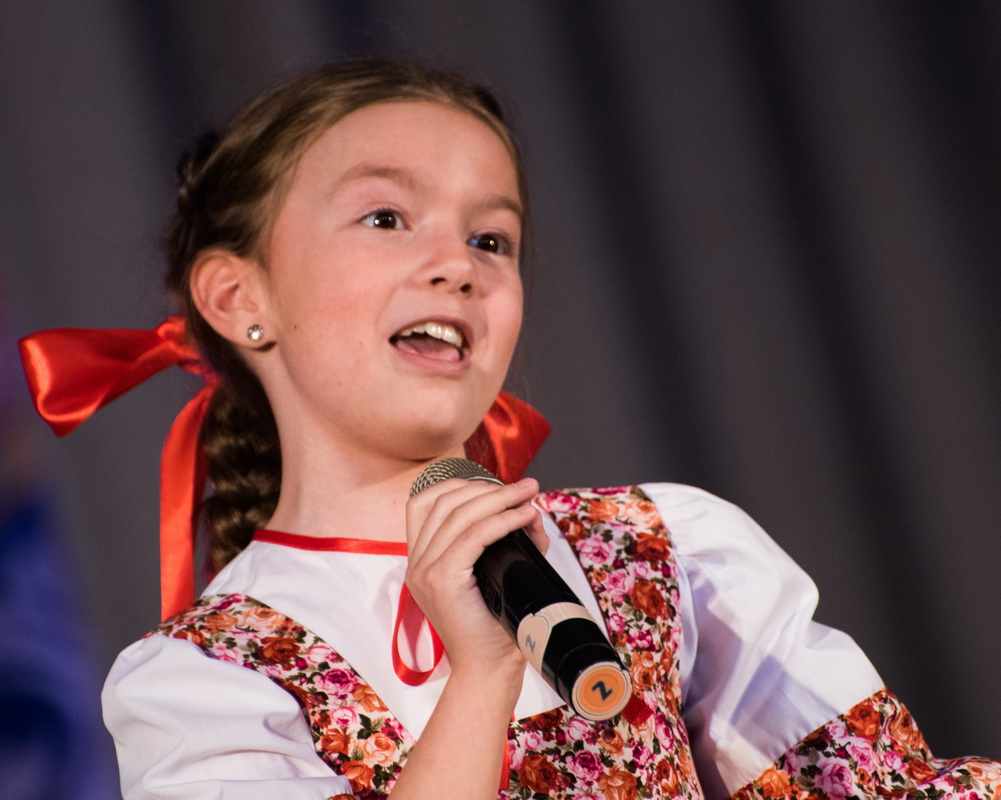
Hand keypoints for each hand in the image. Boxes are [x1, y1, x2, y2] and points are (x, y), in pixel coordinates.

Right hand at [404, 475, 547, 674]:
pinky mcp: (442, 580)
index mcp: (421, 561)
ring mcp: (425, 571)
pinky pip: (472, 535)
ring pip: (458, 514)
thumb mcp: (499, 573)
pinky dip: (501, 519)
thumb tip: (530, 510)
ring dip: (498, 497)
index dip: (459, 485)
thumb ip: (510, 540)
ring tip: (528, 494)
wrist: (488, 672)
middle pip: (444, 502)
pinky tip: (523, 516)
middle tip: (524, 487)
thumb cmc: (497, 628)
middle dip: (487, 486)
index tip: (495, 485)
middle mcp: (416, 563)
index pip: (425, 503)